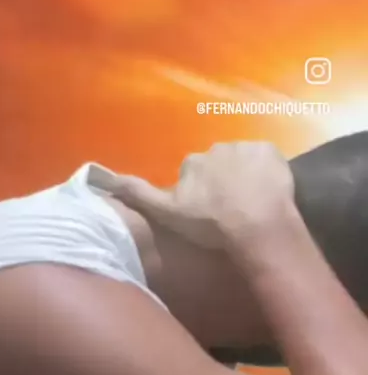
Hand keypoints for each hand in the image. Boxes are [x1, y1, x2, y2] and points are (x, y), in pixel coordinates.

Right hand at [111, 142, 295, 248]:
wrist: (257, 226)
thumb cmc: (210, 224)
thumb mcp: (167, 213)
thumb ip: (138, 194)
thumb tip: (103, 179)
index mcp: (192, 162)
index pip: (193, 174)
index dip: (200, 193)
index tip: (208, 212)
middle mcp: (216, 147)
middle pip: (218, 165)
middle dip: (223, 181)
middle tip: (231, 208)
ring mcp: (246, 147)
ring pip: (243, 161)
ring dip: (245, 176)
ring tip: (252, 203)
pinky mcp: (271, 151)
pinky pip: (266, 158)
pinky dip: (266, 171)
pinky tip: (268, 192)